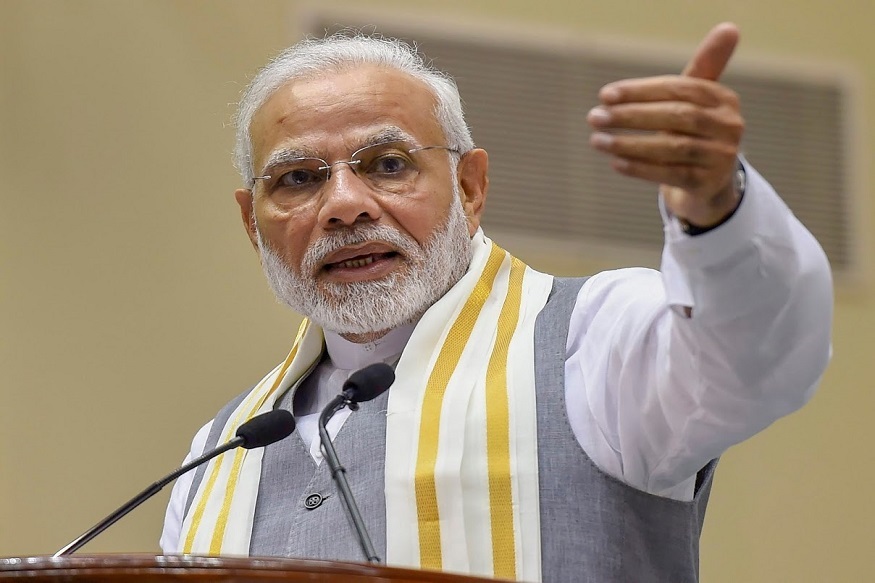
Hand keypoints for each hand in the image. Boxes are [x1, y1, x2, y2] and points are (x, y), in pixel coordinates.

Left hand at [588, 23, 743, 227]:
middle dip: (631, 115)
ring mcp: (721, 157)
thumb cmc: (694, 134)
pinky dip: (640, 168)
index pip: (678, 88)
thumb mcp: (696, 102)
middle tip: (595, 117)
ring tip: (598, 141)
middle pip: (676, 116)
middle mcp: (729, 126)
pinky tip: (616, 163)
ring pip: (671, 147)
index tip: (605, 95)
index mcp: (723, 99)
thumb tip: (729, 26)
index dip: (640, 91)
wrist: (709, 186)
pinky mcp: (708, 184)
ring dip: (629, 144)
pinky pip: (670, 174)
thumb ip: (702, 67)